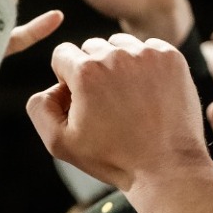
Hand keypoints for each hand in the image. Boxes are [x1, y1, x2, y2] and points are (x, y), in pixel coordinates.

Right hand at [26, 34, 205, 191]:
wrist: (165, 167)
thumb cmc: (112, 158)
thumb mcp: (60, 143)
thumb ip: (40, 108)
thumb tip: (51, 87)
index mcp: (86, 72)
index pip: (62, 53)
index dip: (67, 79)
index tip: (82, 100)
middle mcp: (116, 55)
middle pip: (91, 47)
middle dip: (93, 71)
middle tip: (106, 104)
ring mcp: (147, 55)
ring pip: (120, 45)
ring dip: (119, 64)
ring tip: (128, 98)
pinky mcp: (171, 58)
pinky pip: (149, 48)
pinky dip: (146, 66)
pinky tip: (148, 93)